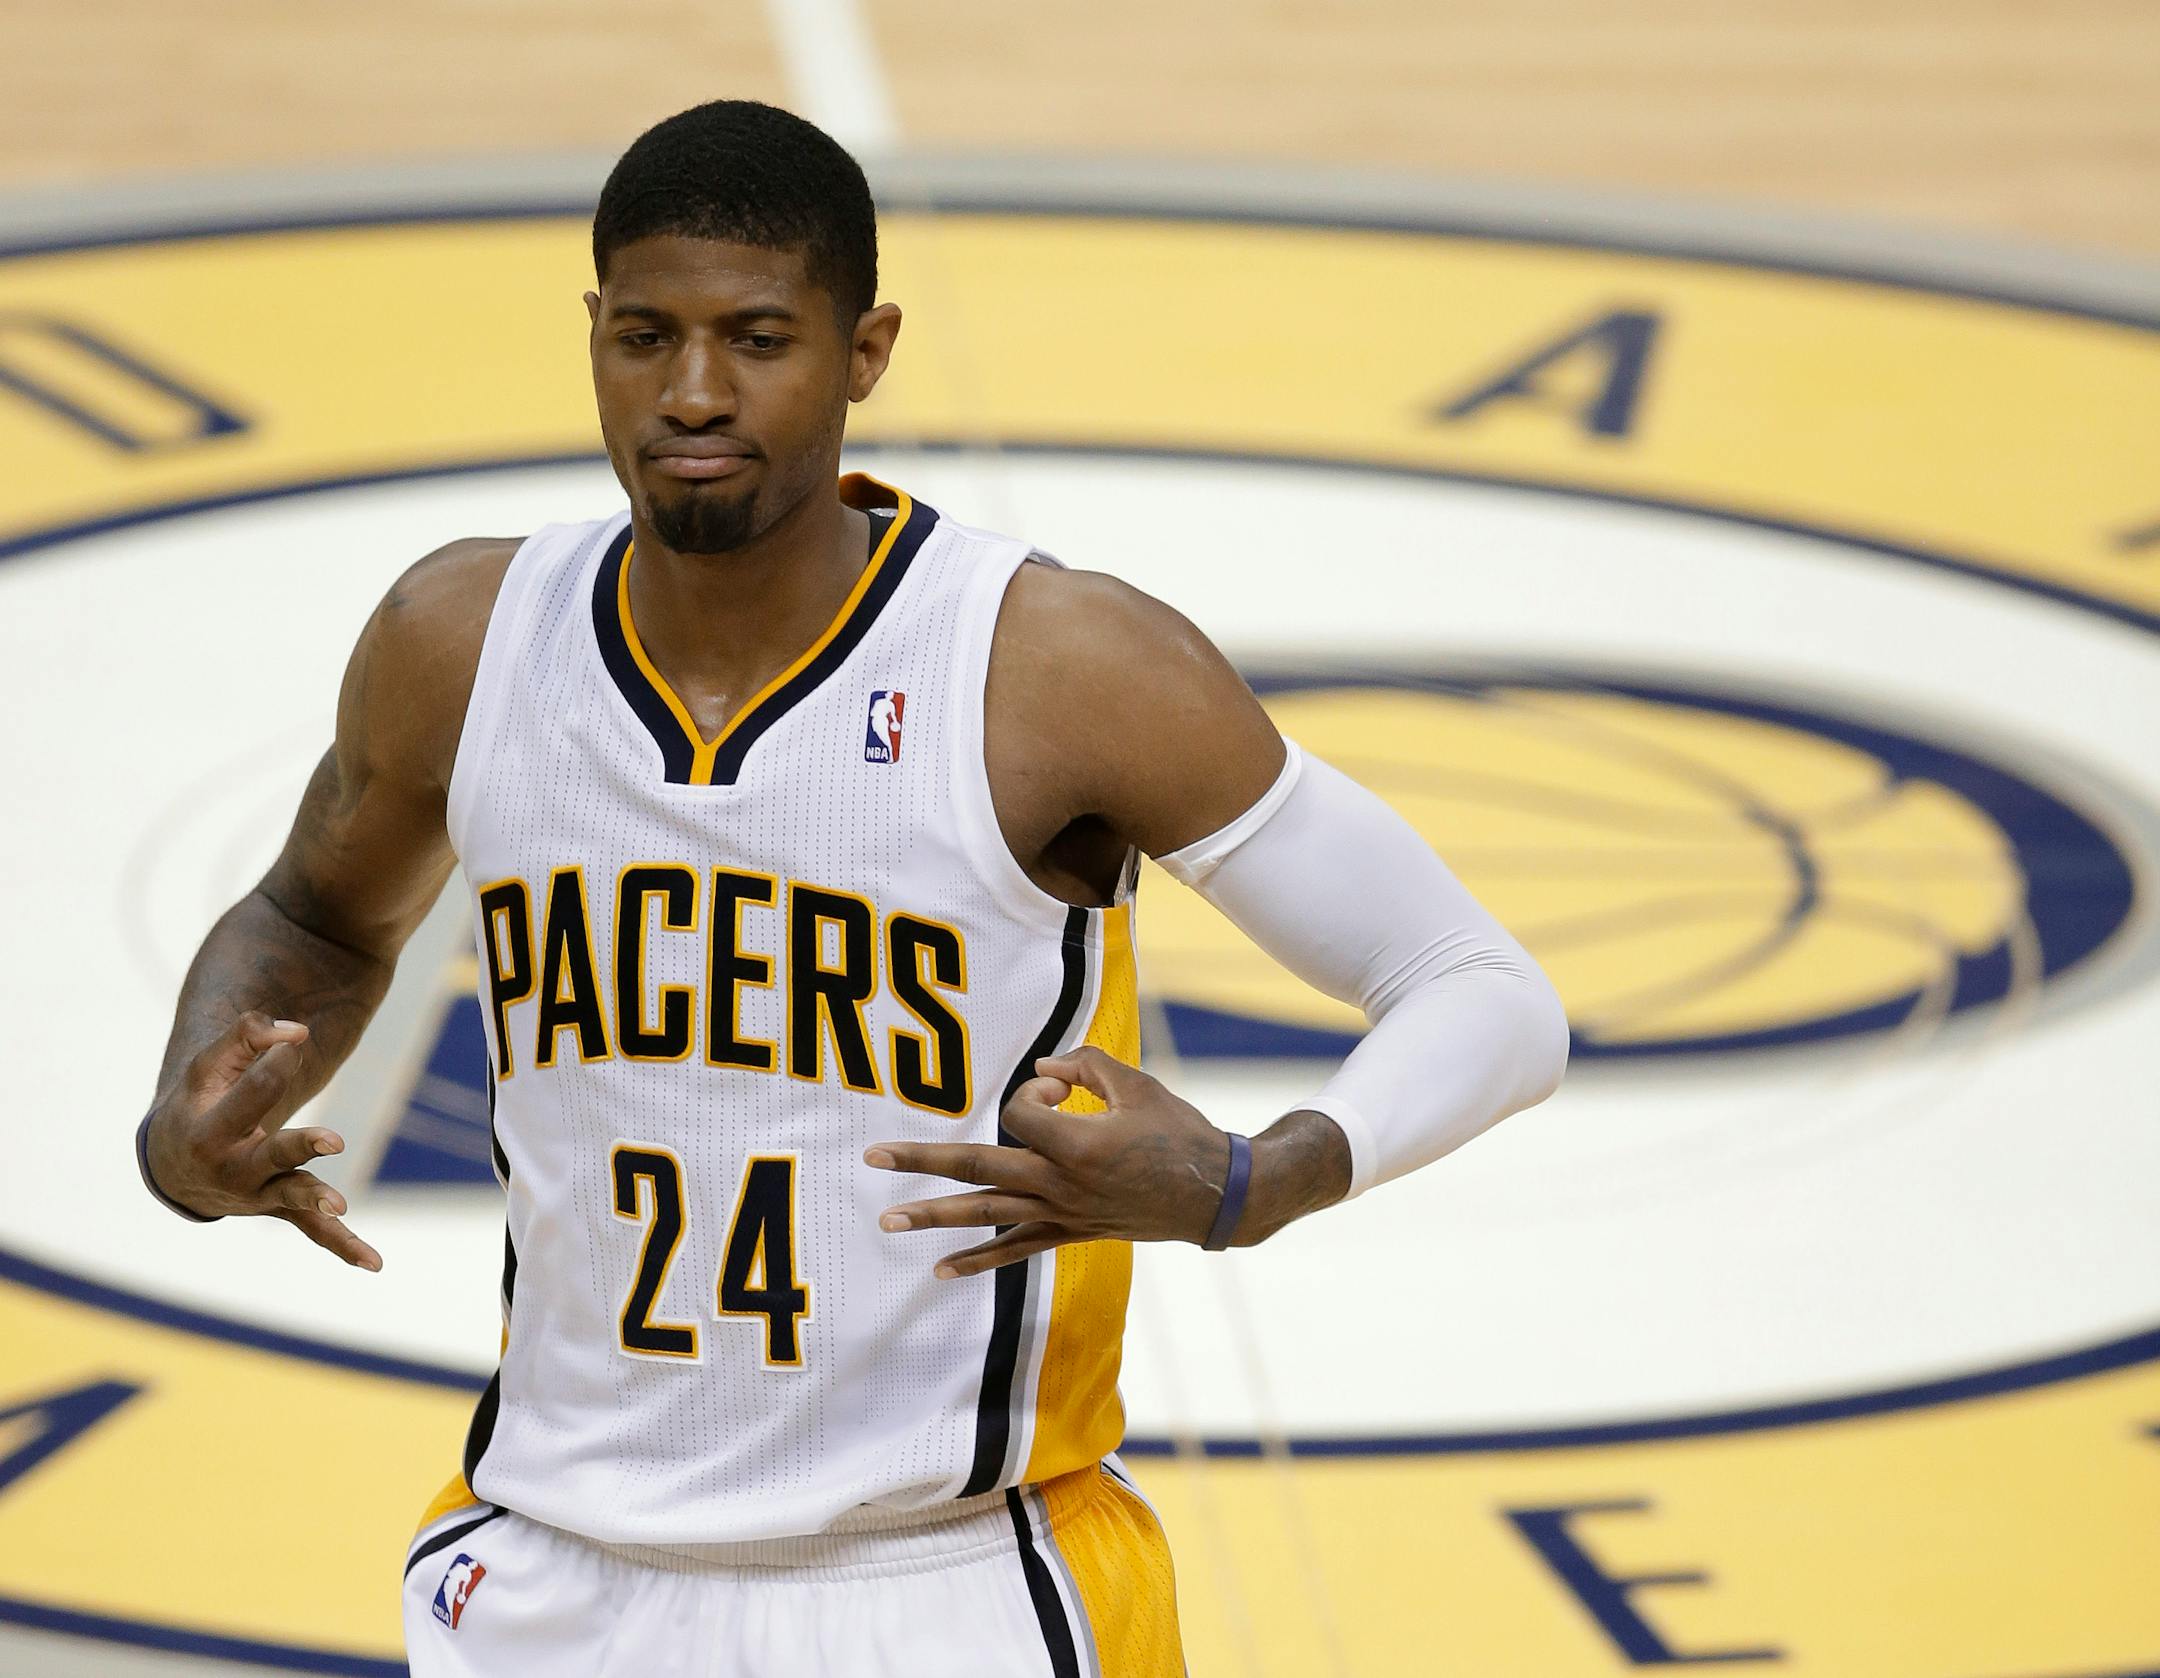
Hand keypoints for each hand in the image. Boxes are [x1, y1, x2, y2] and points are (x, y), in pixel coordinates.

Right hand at [142, 1011, 382, 1270]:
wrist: (173, 1165)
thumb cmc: (198, 1102)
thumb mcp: (207, 1066)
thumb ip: (247, 1035)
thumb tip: (300, 1033)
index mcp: (209, 1130)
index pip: (253, 1092)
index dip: (276, 1061)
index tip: (293, 1041)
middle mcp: (232, 1168)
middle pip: (272, 1154)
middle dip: (301, 1146)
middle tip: (333, 1139)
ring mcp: (257, 1194)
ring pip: (291, 1196)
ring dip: (315, 1200)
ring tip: (340, 1206)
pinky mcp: (279, 1208)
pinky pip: (311, 1231)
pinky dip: (342, 1246)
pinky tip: (375, 1263)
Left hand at [864, 1045, 1231, 1278]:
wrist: (1215, 1195)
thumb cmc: (1180, 1132)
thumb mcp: (1137, 1083)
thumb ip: (1086, 1063)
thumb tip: (1043, 1066)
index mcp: (1079, 1143)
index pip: (1022, 1111)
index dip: (1034, 1089)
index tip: (1065, 1085)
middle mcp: (1062, 1183)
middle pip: (977, 1165)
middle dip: (921, 1160)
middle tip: (872, 1156)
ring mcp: (1063, 1213)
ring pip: (986, 1213)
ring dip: (933, 1215)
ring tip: (886, 1220)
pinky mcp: (1070, 1232)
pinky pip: (1015, 1249)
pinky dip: (978, 1261)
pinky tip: (940, 1271)